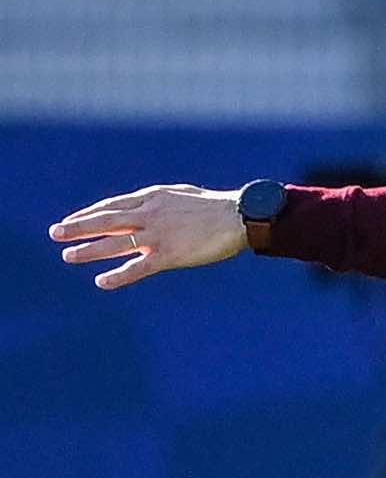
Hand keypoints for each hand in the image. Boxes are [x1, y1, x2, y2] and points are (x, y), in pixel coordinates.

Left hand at [50, 184, 247, 289]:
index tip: (70, 220)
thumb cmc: (215, 206)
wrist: (238, 216)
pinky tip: (101, 282)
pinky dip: (118, 275)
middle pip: (106, 221)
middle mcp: (150, 215)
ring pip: (115, 244)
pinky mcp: (169, 255)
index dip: (88, 214)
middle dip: (78, 227)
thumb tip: (144, 206)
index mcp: (153, 197)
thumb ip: (159, 201)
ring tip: (68, 256)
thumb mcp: (181, 195)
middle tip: (55, 233)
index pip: (111, 206)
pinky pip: (138, 267)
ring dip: (89, 250)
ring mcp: (158, 235)